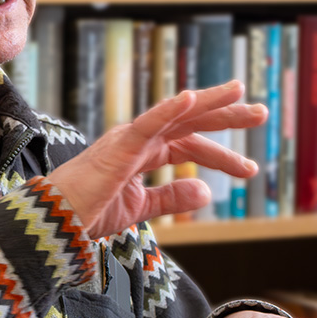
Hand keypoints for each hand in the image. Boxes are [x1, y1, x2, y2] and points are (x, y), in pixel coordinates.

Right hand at [46, 81, 265, 238]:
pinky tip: (190, 97)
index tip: (251, 169)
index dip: (223, 156)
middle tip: (261, 112)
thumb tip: (205, 190)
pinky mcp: (118, 147)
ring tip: (240, 94)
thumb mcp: (140, 208)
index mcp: (144, 152)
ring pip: (176, 114)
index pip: (191, 145)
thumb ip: (171, 198)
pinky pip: (146, 124)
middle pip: (190, 121)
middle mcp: (140, 139)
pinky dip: (167, 110)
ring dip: (208, 103)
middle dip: (226, 116)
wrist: (55, 223)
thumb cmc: (87, 214)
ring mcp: (129, 139)